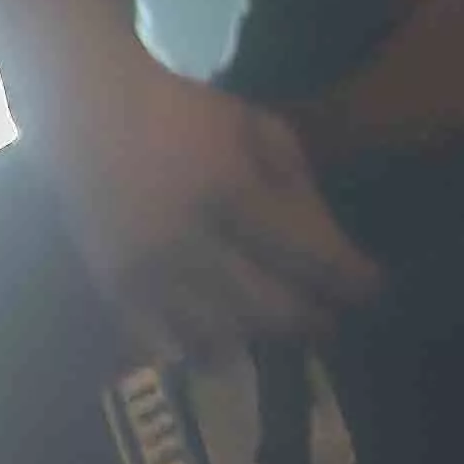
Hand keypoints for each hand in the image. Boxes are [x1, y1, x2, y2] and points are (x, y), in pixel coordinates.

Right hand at [45, 51, 388, 355]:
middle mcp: (187, 241)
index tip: (375, 289)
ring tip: (281, 335)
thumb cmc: (186, 115)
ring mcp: (144, 271)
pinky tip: (221, 349)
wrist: (88, 112)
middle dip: (310, 321)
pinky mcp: (110, 287)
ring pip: (217, 335)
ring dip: (257, 340)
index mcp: (232, 193)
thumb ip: (298, 184)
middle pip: (267, 308)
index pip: (308, 254)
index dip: (350, 279)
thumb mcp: (259, 127)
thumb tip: (329, 242)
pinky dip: (195, 351)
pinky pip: (159, 343)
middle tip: (331, 323)